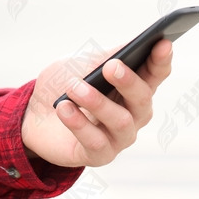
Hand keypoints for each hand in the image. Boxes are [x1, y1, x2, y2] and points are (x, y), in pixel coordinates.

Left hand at [20, 39, 171, 168]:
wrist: (35, 111)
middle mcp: (134, 113)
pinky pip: (96, 142)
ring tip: (74, 87)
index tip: (163, 42)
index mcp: (135, 85)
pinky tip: (64, 108)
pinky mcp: (99, 155)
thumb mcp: (86, 62)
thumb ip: (108, 55)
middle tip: (110, 67)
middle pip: (143, 99)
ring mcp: (119, 137)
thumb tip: (130, 47)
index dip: (161, 60)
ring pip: (121, 122)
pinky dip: (79, 123)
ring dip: (97, 102)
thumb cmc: (67, 81)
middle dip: (128, 82)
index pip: (156, 73)